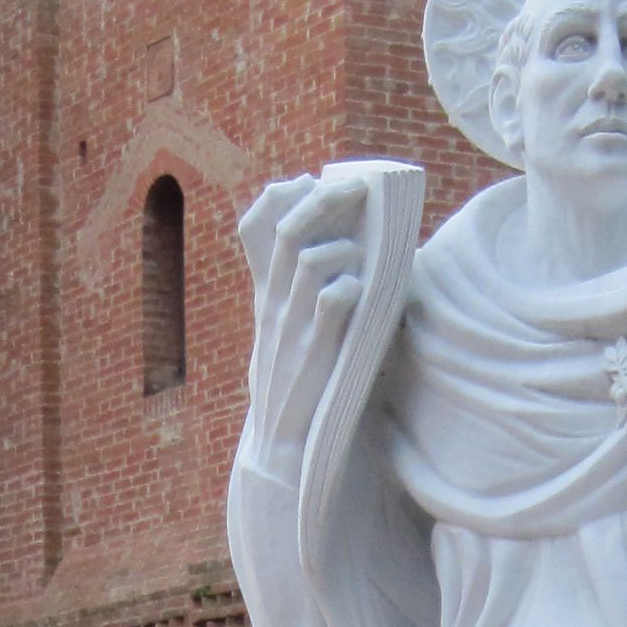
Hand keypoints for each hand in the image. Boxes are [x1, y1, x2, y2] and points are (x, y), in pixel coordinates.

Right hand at [242, 174, 369, 468]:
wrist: (280, 444)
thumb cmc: (294, 385)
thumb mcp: (282, 331)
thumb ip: (296, 293)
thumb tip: (334, 260)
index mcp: (267, 294)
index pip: (263, 226)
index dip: (291, 198)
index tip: (320, 182)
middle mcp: (274, 304)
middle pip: (290, 230)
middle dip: (327, 202)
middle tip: (359, 189)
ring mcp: (292, 326)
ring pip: (310, 260)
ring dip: (343, 252)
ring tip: (362, 262)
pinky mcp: (315, 352)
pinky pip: (332, 302)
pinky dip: (352, 289)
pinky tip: (363, 295)